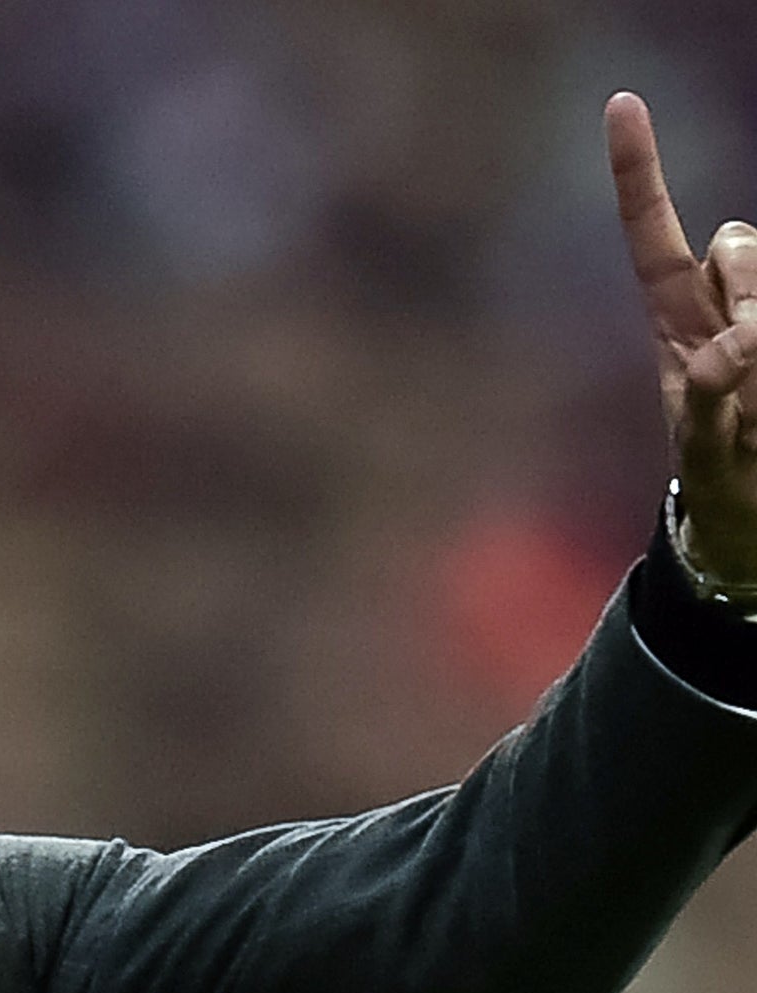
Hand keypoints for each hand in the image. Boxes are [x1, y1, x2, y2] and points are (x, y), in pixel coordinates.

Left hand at [607, 92, 756, 582]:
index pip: (652, 233)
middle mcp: (718, 306)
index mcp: (675, 324)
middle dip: (748, 284)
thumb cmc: (719, 477)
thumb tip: (740, 344)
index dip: (639, 172)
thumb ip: (715, 400)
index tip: (623, 102)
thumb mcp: (704, 450)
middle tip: (751, 355)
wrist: (749, 514)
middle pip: (734, 240)